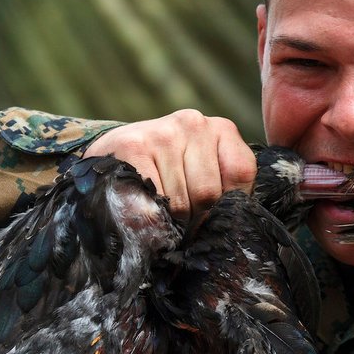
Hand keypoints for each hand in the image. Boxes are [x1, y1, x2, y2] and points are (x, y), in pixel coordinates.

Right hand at [84, 110, 256, 219]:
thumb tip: (231, 230)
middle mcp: (194, 123)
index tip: (210, 212)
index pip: (240, 174)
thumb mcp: (204, 174)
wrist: (113, 156)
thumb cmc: (169, 174)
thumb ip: (225, 193)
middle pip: (208, 193)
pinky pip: (152, 202)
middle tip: (182, 219)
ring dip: (172, 221)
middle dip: (196, 218)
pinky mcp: (133, 147)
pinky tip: (143, 207)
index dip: (226, 204)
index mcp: (222, 129)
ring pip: (180, 204)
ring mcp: (163, 133)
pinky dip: (150, 219)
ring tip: (162, 211)